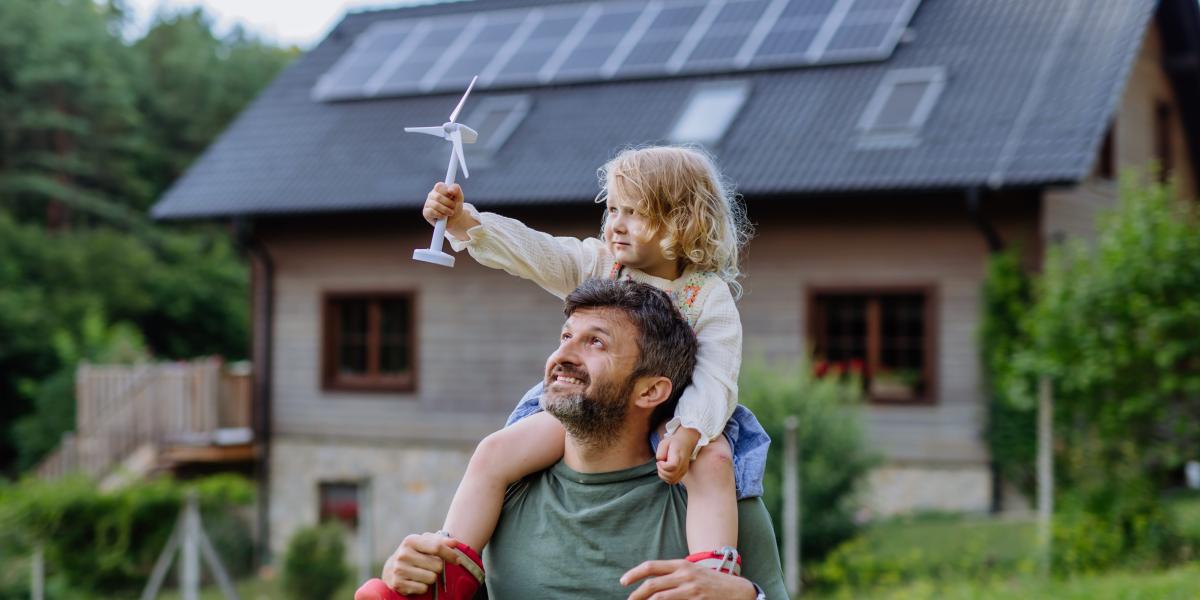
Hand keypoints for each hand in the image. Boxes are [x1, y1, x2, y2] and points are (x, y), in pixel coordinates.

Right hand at [380, 533, 460, 594]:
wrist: (390, 569)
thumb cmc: (414, 553)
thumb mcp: (423, 543)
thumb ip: (440, 541)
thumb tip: (454, 543)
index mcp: (410, 541)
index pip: (437, 547)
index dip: (450, 554)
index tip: (457, 560)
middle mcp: (403, 555)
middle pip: (437, 566)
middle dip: (438, 567)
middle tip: (432, 566)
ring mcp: (399, 570)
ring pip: (431, 578)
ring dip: (431, 577)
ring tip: (423, 573)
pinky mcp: (398, 584)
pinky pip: (423, 588)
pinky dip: (423, 586)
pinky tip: (416, 581)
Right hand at [422, 182, 478, 236]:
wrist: (455, 219)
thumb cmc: (455, 206)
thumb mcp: (459, 197)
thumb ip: (456, 189)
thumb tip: (450, 189)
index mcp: (438, 189)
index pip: (439, 186)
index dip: (447, 192)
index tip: (453, 196)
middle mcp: (432, 195)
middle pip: (438, 197)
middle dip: (448, 203)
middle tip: (453, 207)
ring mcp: (427, 203)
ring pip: (435, 205)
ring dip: (446, 210)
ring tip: (450, 213)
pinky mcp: (426, 212)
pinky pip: (431, 212)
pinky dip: (440, 215)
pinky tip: (443, 216)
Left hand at [621, 559, 756, 599]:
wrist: (736, 590)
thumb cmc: (710, 582)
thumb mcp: (691, 572)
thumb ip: (673, 574)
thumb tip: (650, 582)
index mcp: (681, 565)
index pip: (651, 566)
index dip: (634, 573)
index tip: (623, 582)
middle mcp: (684, 575)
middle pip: (652, 584)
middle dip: (636, 594)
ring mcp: (691, 589)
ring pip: (659, 598)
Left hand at [656, 427, 701, 484]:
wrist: (686, 443)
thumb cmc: (673, 442)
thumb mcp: (664, 443)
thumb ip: (660, 453)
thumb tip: (660, 462)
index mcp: (678, 455)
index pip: (672, 466)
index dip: (663, 466)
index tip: (660, 461)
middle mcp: (683, 464)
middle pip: (671, 475)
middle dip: (661, 471)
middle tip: (660, 463)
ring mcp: (684, 470)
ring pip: (671, 480)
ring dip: (663, 475)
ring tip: (662, 466)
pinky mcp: (683, 474)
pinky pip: (673, 481)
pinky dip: (666, 478)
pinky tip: (665, 470)